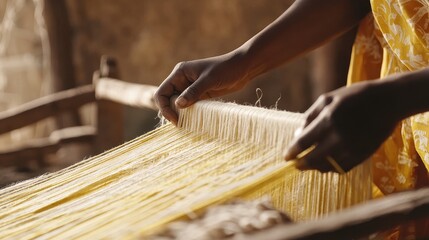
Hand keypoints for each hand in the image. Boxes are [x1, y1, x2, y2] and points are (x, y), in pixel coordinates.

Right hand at [154, 52, 250, 123]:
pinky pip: (189, 106)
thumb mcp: (209, 80)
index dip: (164, 107)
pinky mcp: (200, 94)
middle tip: (181, 124)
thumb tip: (178, 105)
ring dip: (180, 114)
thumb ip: (193, 92)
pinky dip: (189, 114)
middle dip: (172, 112)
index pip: (162, 92)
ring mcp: (190, 88)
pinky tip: (193, 121)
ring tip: (187, 125)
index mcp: (179, 73)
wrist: (243, 68)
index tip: (175, 119)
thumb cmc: (226, 69)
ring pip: (178, 105)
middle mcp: (182, 80)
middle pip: (168, 100)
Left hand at [284, 81, 399, 171]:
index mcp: (328, 120)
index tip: (285, 157)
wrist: (388, 102)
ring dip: (315, 167)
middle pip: (313, 159)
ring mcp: (352, 148)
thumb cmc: (353, 97)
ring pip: (327, 166)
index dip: (292, 152)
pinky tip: (326, 163)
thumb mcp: (327, 99)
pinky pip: (341, 168)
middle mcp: (339, 137)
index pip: (303, 142)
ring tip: (310, 163)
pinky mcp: (362, 155)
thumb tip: (297, 135)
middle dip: (301, 164)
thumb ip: (310, 116)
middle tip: (296, 165)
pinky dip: (331, 168)